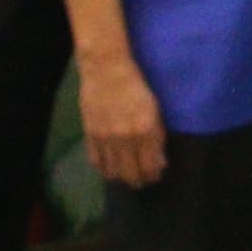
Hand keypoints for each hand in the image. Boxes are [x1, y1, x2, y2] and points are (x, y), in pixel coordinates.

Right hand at [84, 54, 168, 189]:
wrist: (107, 69)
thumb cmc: (136, 86)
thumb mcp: (155, 110)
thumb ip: (158, 137)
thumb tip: (160, 163)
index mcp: (146, 131)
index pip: (150, 167)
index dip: (153, 176)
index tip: (154, 175)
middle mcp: (126, 138)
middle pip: (132, 175)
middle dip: (139, 181)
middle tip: (141, 179)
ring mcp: (106, 138)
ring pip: (114, 173)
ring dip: (121, 177)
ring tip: (125, 174)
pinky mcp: (90, 135)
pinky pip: (96, 162)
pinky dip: (104, 169)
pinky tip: (109, 168)